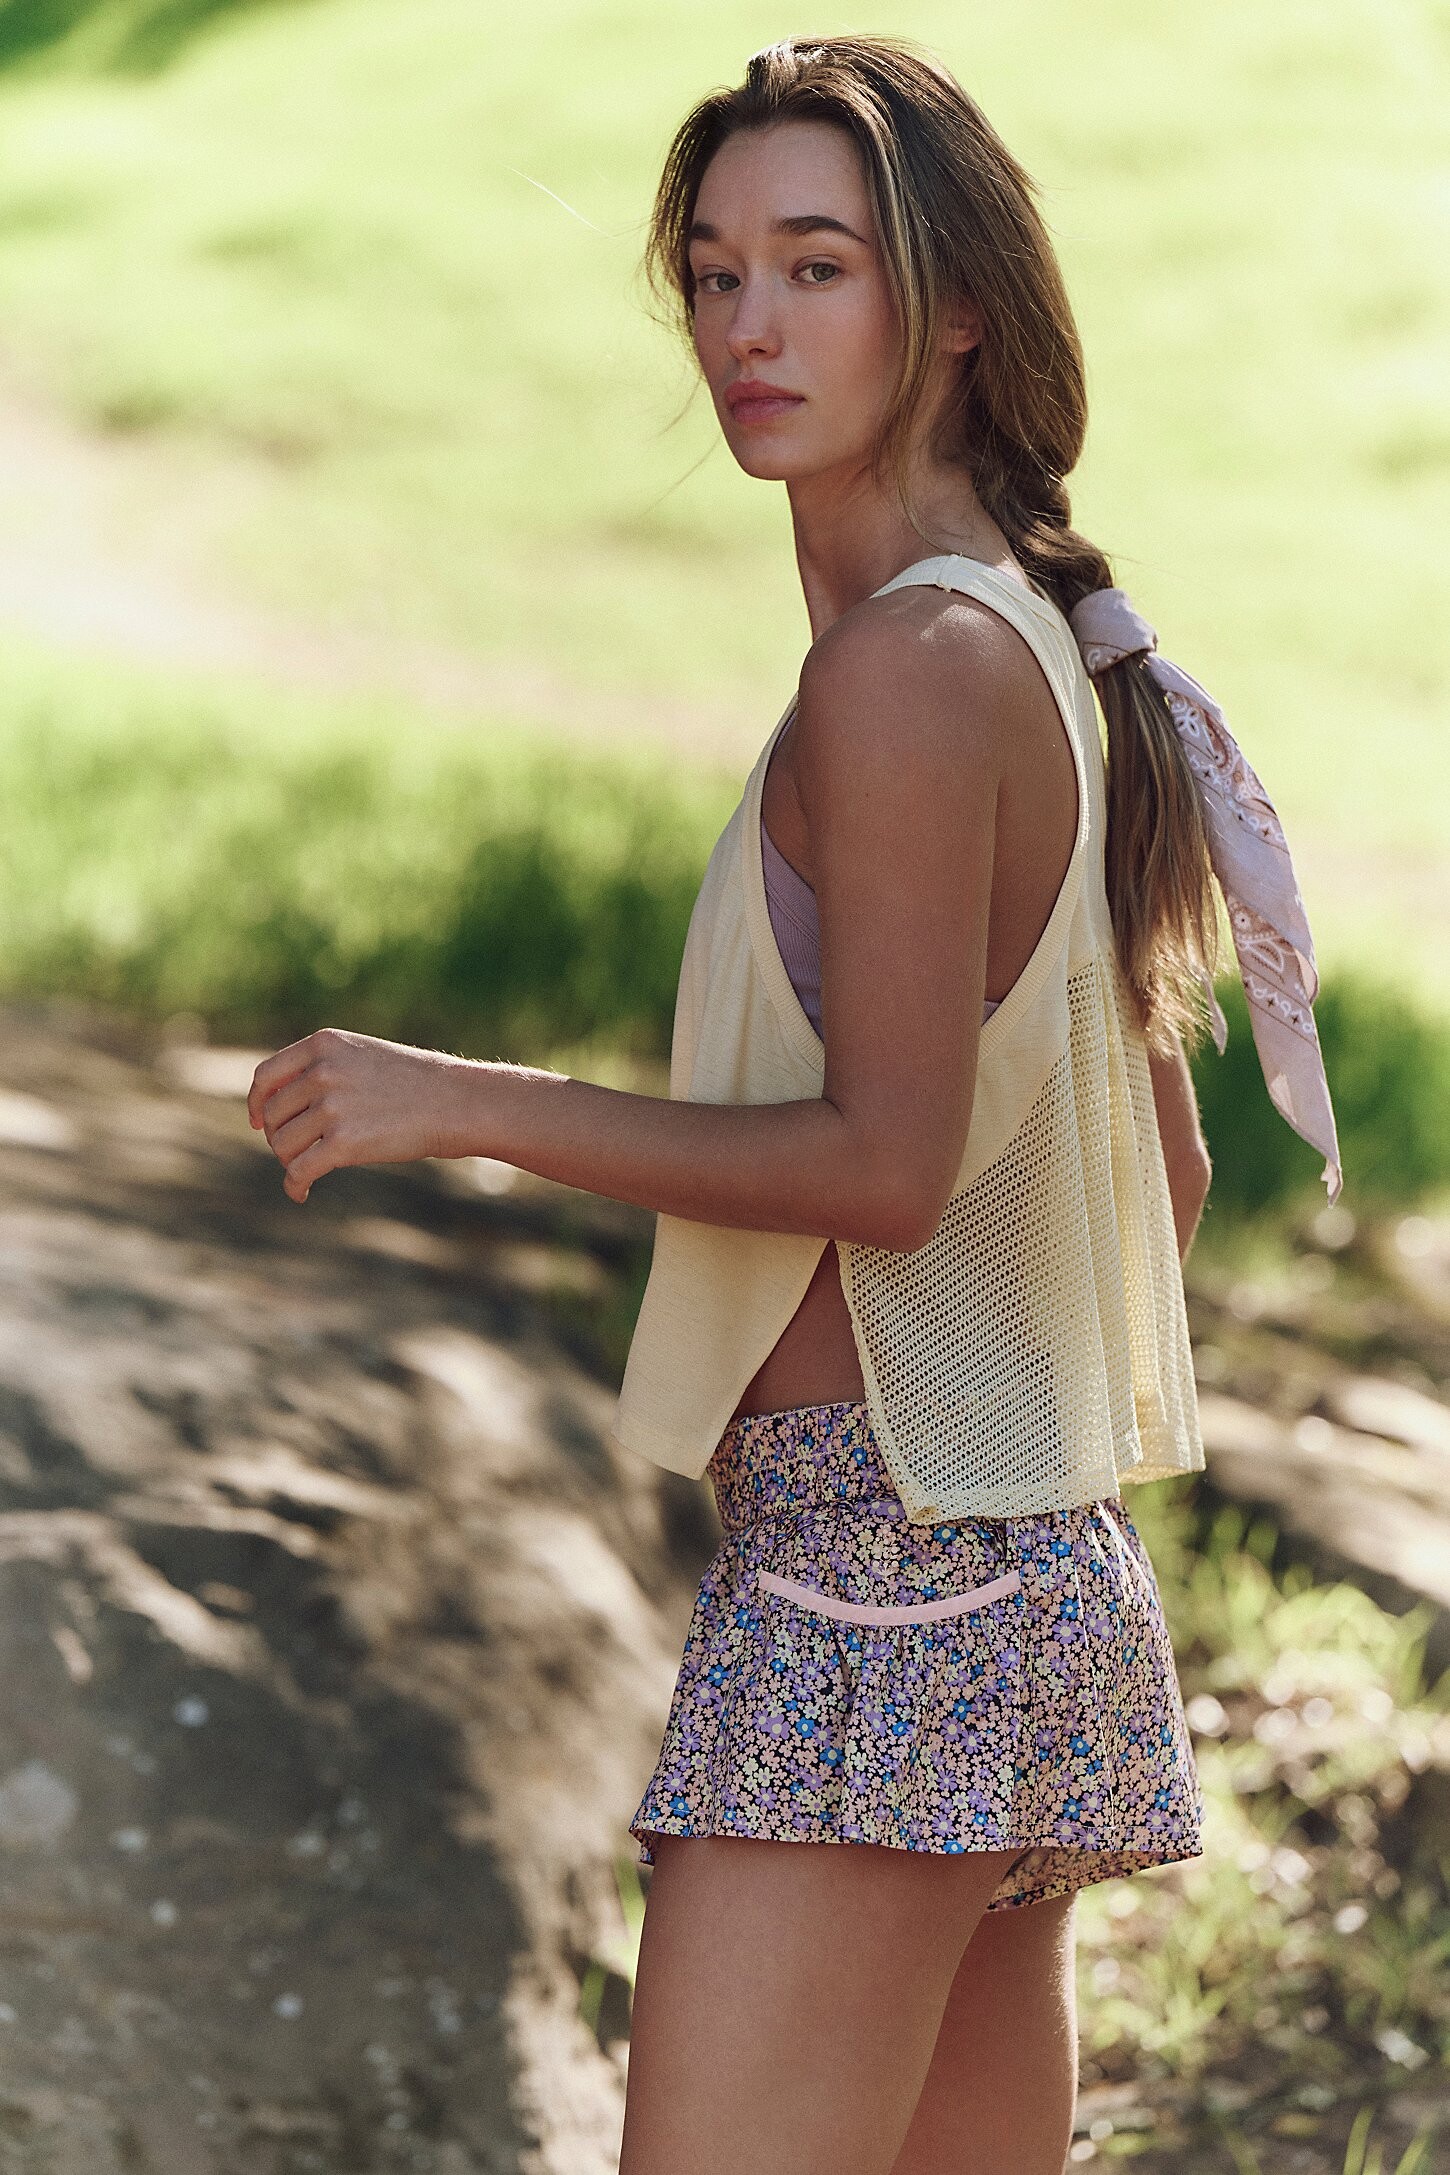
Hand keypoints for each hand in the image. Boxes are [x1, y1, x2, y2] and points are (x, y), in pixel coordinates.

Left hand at [247, 1027, 474, 1203]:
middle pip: (274, 1115)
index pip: (267, 1077)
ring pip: (283, 1145)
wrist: (457, 1102)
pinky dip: (294, 1186)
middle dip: (280, 1137)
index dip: (258, 1104)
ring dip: (291, 1161)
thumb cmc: (415, 1083)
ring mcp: (332, 1107)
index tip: (260, 1122)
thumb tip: (280, 1108)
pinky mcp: (343, 1143)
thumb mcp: (364, 1058)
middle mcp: (322, 1071)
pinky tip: (301, 1194)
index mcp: (324, 1044)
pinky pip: (299, 1171)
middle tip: (298, 1151)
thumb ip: (322, 1071)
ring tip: (309, 1168)